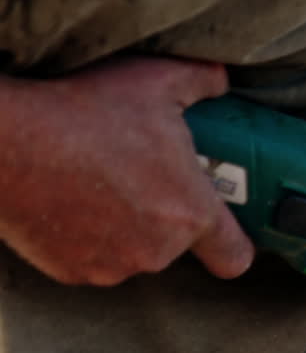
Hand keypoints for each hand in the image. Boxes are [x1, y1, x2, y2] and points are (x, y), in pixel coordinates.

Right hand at [0, 56, 254, 285]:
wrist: (3, 141)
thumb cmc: (84, 112)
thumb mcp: (157, 81)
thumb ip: (203, 82)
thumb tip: (220, 81)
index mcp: (190, 214)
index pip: (235, 255)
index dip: (235, 243)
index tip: (223, 227)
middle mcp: (157, 251)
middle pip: (175, 243)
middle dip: (164, 214)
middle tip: (138, 176)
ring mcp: (113, 266)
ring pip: (132, 250)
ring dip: (125, 226)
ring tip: (100, 182)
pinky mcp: (71, 271)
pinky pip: (91, 257)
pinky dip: (85, 236)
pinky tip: (70, 199)